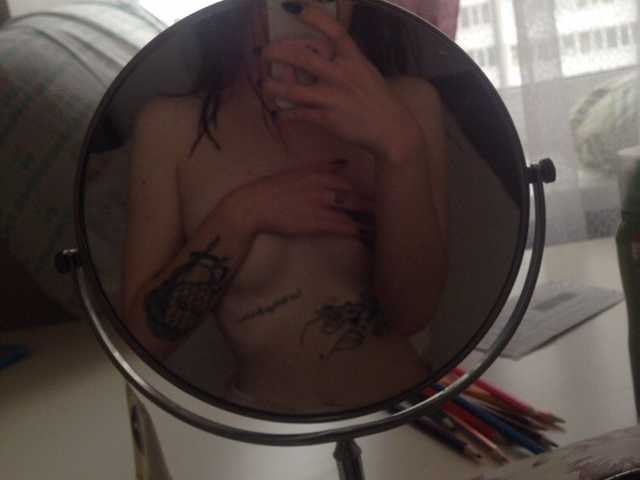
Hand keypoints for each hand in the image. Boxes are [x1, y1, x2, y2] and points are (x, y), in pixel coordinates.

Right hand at [222, 160, 373, 238]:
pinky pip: (342, 228)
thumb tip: (344, 163)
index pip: (350, 183)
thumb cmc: (275, 189)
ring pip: (353, 214)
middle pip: (356, 197)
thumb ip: (323, 168)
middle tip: (388, 212)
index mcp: (320, 175)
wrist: (255, 205)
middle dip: (373, 207)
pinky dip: (355, 232)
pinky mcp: (316, 224)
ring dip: (368, 222)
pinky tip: (364, 236)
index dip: (365, 192)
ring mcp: (321, 206)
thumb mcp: (300, 172)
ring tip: (382, 228)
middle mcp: (324, 189)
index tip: (379, 196)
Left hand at [260, 1, 423, 159]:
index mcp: (353, 59)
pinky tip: (279, 113)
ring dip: (272, 87)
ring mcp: (333, 97)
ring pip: (292, 90)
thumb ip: (342, 60)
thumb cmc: (375, 97)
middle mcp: (341, 74)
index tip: (292, 7)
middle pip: (301, 58)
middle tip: (264, 53)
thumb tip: (315, 54)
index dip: (312, 15)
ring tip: (264, 86)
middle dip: (276, 53)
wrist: (390, 127)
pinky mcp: (327, 118)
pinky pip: (298, 114)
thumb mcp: (364, 70)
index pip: (333, 30)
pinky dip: (285, 114)